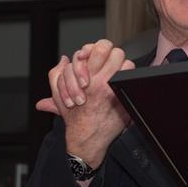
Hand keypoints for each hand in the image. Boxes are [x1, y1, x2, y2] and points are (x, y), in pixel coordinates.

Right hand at [36, 39, 134, 167]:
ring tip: (113, 74)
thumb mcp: (58, 95)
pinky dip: (126, 79)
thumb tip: (64, 59)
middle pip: (115, 52)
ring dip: (120, 67)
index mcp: (86, 79)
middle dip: (111, 55)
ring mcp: (115, 90)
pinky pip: (130, 80)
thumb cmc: (74, 117)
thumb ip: (57, 74)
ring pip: (126, 64)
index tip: (92, 57)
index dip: (96, 48)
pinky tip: (119, 84)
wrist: (87, 138)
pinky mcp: (124, 98)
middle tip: (106, 63)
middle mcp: (101, 82)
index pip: (99, 48)